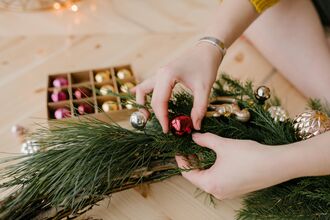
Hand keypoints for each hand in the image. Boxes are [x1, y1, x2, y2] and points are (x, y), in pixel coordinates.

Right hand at [131, 43, 222, 132]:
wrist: (207, 50)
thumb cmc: (206, 66)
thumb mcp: (205, 88)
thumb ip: (199, 108)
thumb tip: (195, 125)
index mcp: (167, 76)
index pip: (159, 102)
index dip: (162, 118)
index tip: (167, 130)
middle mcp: (160, 74)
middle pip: (150, 98)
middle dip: (154, 114)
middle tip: (162, 127)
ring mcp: (159, 73)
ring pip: (143, 90)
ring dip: (143, 103)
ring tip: (147, 116)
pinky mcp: (162, 75)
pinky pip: (147, 85)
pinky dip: (142, 93)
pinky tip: (137, 99)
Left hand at [176, 133, 296, 198]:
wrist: (277, 165)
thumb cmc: (249, 156)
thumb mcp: (223, 145)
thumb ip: (205, 140)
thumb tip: (194, 136)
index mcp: (210, 183)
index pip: (187, 174)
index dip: (181, 161)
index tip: (179, 149)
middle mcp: (217, 192)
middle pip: (197, 178)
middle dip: (192, 162)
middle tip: (189, 148)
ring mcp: (228, 193)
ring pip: (208, 179)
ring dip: (203, 166)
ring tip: (201, 151)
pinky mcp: (237, 190)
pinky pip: (219, 181)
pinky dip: (213, 170)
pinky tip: (216, 158)